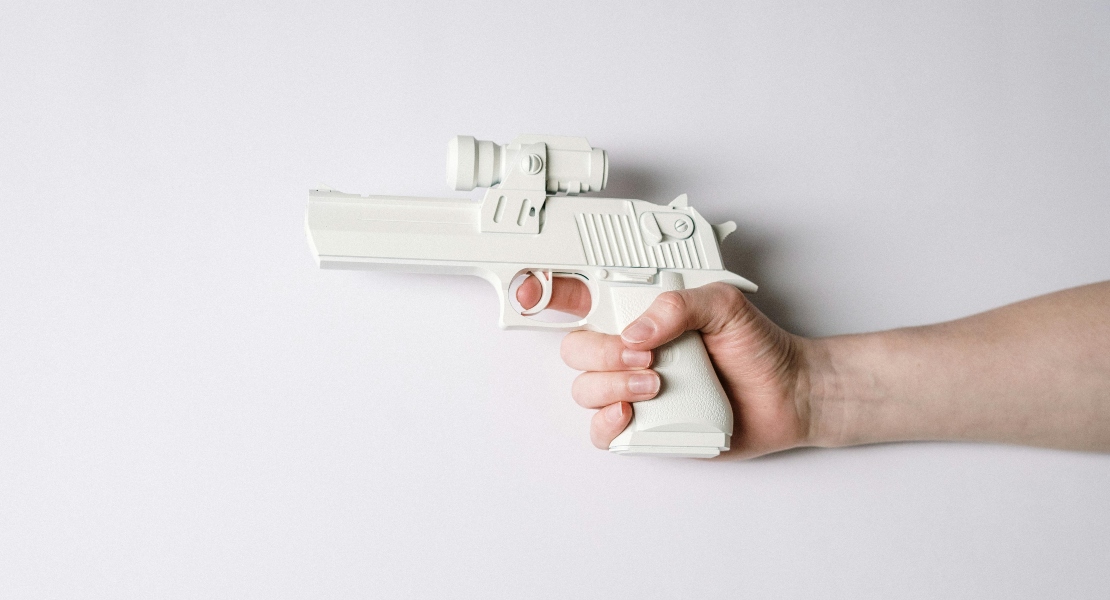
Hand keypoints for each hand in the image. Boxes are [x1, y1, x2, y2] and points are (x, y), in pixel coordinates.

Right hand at [517, 277, 817, 457]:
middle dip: (599, 350)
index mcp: (642, 314)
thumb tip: (637, 330)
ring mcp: (634, 390)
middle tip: (641, 355)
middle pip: (575, 348)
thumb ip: (679, 304)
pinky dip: (607, 422)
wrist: (788, 394)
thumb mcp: (725, 305)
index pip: (584, 298)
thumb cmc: (759, 347)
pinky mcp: (643, 427)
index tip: (533, 291)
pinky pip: (601, 431)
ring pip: (585, 389)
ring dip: (612, 385)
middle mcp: (631, 352)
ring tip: (654, 384)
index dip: (550, 292)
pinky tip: (632, 412)